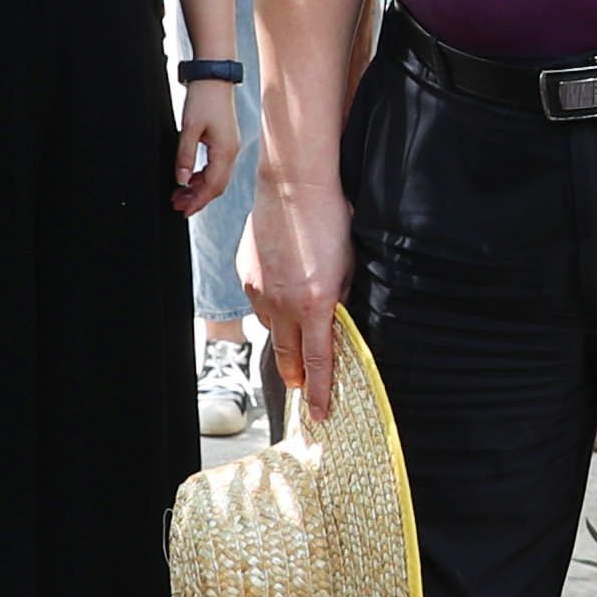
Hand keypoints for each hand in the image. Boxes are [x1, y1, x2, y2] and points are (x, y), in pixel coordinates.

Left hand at [169, 85, 238, 215]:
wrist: (214, 77)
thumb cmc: (204, 98)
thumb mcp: (189, 128)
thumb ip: (185, 156)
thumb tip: (182, 180)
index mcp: (225, 151)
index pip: (212, 186)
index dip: (198, 201)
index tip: (184, 211)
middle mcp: (231, 151)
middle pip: (217, 186)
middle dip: (198, 198)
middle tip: (178, 206)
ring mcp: (230, 147)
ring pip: (217, 178)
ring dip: (200, 188)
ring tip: (180, 194)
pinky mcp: (225, 141)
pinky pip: (217, 167)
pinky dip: (203, 177)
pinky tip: (190, 178)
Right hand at [245, 172, 348, 424]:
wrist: (294, 185)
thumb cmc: (331, 219)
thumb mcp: (349, 264)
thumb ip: (341, 297)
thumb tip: (336, 316)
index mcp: (314, 304)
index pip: (318, 360)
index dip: (319, 390)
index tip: (320, 412)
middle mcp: (283, 303)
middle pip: (287, 354)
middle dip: (295, 375)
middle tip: (301, 387)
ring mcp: (260, 289)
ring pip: (272, 326)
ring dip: (285, 333)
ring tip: (296, 330)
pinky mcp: (246, 274)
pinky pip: (259, 300)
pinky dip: (271, 304)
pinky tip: (282, 289)